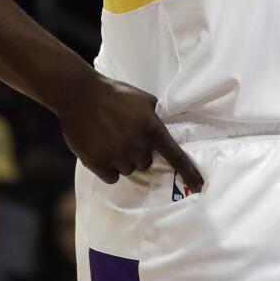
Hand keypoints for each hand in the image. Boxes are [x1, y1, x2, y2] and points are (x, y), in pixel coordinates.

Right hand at [57, 74, 201, 191]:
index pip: (176, 156)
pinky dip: (107, 168)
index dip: (189, 172)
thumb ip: (156, 115)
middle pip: (145, 163)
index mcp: (152, 129)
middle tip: (124, 137)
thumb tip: (166, 125)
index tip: (199, 186)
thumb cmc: (114, 94)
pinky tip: (101, 151)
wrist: (80, 95)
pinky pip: (111, 177)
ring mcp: (117, 156)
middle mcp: (137, 146)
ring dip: (122, 160)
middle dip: (138, 153)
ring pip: (128, 170)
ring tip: (109, 140)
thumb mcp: (143, 99)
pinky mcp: (98, 163)